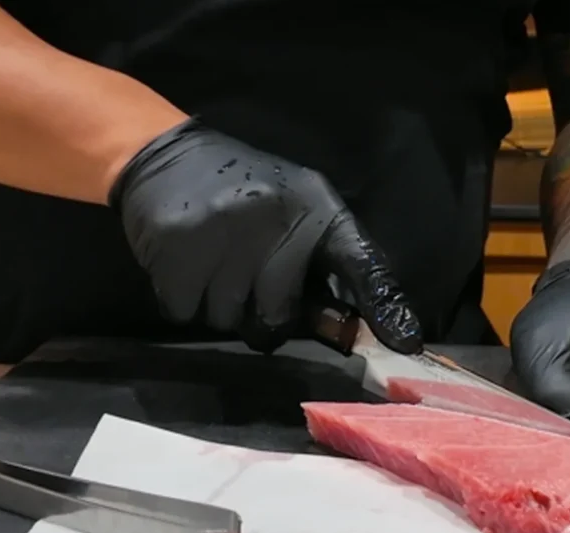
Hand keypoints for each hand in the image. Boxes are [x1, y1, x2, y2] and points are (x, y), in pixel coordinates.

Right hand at [108, 118, 421, 353]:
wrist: (164, 153)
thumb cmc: (243, 191)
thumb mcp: (294, 211)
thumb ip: (320, 267)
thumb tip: (344, 331)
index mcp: (315, 209)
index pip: (360, 262)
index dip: (384, 306)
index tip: (405, 342)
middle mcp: (276, 219)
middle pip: (280, 318)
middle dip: (262, 313)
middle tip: (246, 277)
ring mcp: (225, 233)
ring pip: (230, 321)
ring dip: (221, 306)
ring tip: (214, 262)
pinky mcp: (178, 247)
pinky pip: (187, 313)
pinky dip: (183, 300)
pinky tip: (186, 264)